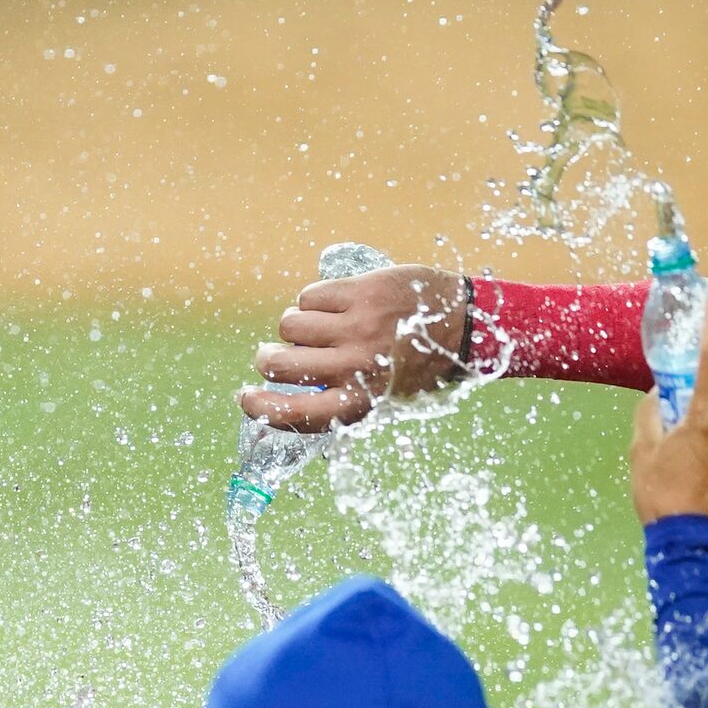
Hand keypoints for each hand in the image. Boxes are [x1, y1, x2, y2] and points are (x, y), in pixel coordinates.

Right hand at [243, 263, 468, 431]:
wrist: (462, 324)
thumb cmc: (417, 365)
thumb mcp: (381, 397)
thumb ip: (338, 400)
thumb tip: (285, 402)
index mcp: (359, 402)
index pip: (293, 414)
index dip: (259, 407)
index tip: (245, 397)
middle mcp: (355, 367)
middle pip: (279, 363)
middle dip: (266, 357)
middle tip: (271, 354)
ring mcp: (357, 328)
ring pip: (290, 325)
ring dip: (294, 326)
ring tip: (316, 327)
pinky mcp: (361, 293)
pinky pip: (310, 296)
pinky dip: (314, 301)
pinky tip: (336, 305)